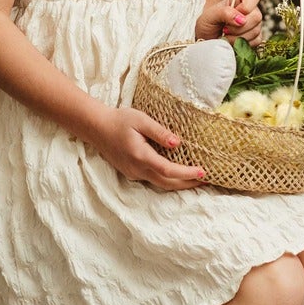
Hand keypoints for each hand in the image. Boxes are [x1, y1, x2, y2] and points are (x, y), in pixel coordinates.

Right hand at [87, 105, 208, 189]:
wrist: (97, 128)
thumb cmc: (120, 120)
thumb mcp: (141, 120)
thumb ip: (159, 132)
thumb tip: (177, 143)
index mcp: (141, 155)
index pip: (168, 170)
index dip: (186, 173)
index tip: (202, 172)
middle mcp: (137, 169)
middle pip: (167, 183)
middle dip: (188, 184)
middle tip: (206, 180)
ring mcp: (134, 173)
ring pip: (160, 184)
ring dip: (179, 184)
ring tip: (196, 181)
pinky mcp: (132, 173)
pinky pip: (153, 180)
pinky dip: (168, 180)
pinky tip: (177, 174)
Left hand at [195, 0, 261, 44]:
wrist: (205, 38)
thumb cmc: (208, 23)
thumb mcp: (211, 15)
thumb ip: (225, 13)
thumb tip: (241, 19)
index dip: (247, 5)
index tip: (235, 12)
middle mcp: (251, 10)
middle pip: (257, 16)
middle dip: (239, 26)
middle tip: (225, 28)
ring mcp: (255, 25)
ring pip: (256, 31)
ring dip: (237, 37)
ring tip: (225, 35)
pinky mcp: (255, 38)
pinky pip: (255, 42)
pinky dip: (242, 44)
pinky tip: (232, 41)